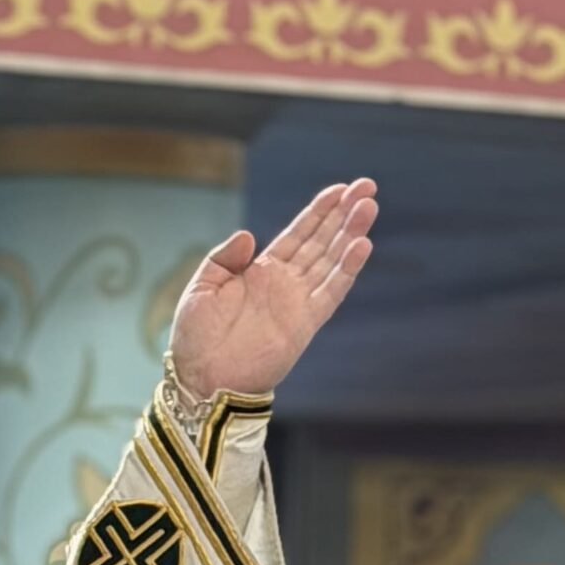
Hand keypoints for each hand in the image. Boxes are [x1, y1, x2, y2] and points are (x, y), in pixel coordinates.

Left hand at [168, 178, 377, 398]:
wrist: (201, 379)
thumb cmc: (195, 338)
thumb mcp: (201, 289)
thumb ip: (223, 259)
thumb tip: (249, 236)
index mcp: (260, 272)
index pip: (297, 235)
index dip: (318, 212)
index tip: (340, 189)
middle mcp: (284, 283)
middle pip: (321, 241)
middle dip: (343, 214)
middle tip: (366, 186)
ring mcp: (297, 302)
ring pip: (331, 260)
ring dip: (351, 233)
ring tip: (369, 206)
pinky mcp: (306, 323)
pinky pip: (332, 291)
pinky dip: (348, 269)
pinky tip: (361, 244)